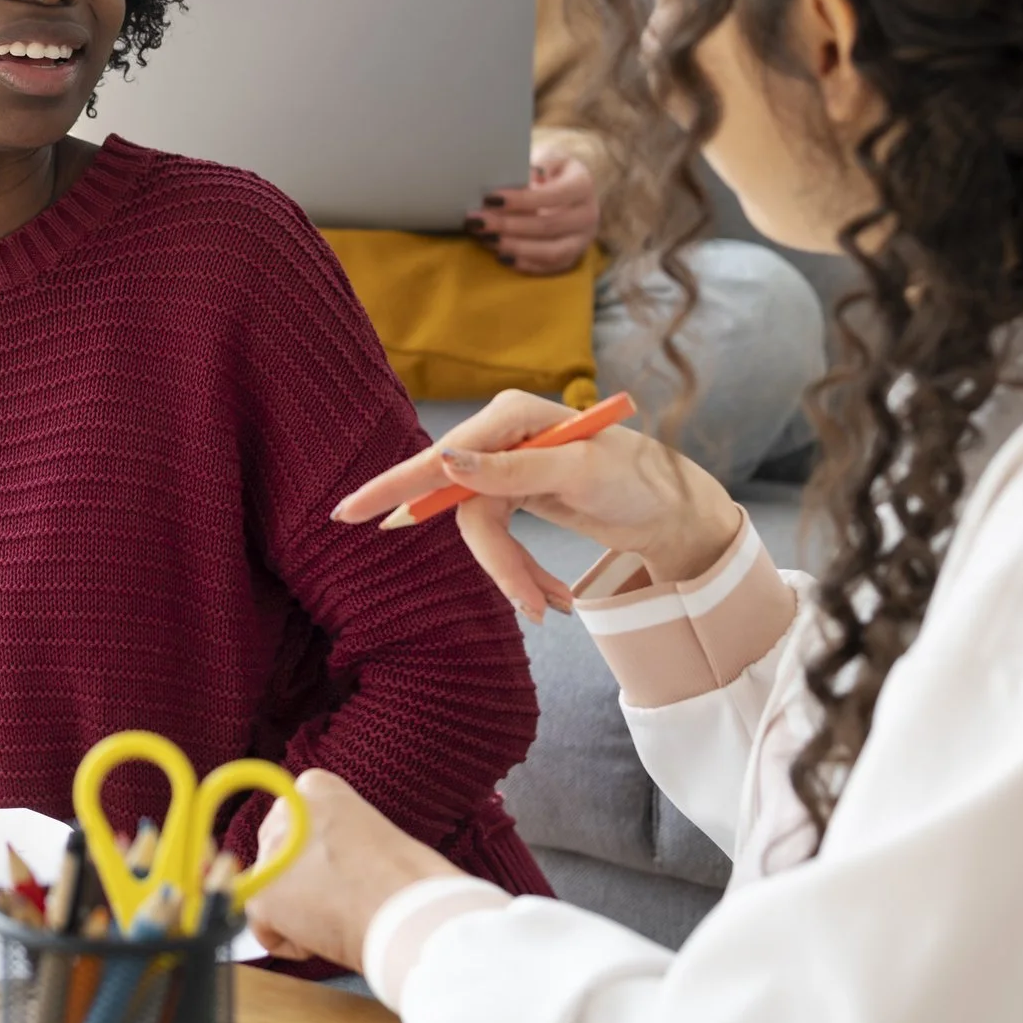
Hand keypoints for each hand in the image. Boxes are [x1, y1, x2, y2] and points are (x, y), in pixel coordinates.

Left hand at [246, 770, 458, 969]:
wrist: (410, 909)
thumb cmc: (408, 879)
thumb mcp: (366, 832)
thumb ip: (330, 837)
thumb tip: (309, 866)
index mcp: (315, 787)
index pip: (293, 825)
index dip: (318, 858)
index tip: (348, 870)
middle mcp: (286, 811)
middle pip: (274, 856)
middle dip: (299, 883)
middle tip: (341, 898)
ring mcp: (270, 854)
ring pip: (270, 893)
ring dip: (298, 913)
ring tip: (340, 914)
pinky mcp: (261, 896)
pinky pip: (264, 929)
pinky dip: (293, 943)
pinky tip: (326, 934)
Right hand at [331, 389, 743, 619]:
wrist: (674, 508)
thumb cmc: (637, 478)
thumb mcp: (580, 471)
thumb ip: (512, 468)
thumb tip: (446, 461)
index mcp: (510, 417)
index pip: (441, 457)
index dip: (396, 486)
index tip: (349, 512)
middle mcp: (501, 436)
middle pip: (462, 505)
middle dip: (500, 561)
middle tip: (528, 605)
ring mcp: (507, 467)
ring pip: (482, 531)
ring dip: (518, 573)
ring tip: (559, 605)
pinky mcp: (515, 494)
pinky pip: (499, 539)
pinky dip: (524, 571)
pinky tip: (555, 594)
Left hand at [468, 147, 597, 275]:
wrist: (565, 188)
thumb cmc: (548, 170)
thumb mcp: (545, 156)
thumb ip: (533, 164)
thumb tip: (520, 176)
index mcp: (582, 184)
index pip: (553, 195)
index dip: (521, 199)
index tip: (490, 199)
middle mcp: (588, 214)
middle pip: (548, 226)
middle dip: (509, 226)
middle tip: (478, 222)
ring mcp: (582, 239)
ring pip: (551, 251)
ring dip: (515, 247)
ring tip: (485, 239)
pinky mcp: (572, 257)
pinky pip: (549, 266)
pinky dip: (524, 263)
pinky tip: (500, 255)